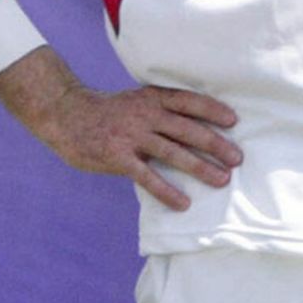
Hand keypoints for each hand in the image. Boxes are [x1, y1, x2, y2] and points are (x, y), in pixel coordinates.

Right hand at [0, 46, 241, 210]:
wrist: (65, 114)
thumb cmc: (105, 111)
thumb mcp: (134, 100)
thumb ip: (159, 110)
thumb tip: (193, 126)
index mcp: (150, 98)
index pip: (188, 101)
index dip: (212, 110)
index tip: (234, 120)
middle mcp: (145, 115)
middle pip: (187, 130)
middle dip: (215, 144)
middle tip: (238, 158)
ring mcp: (131, 136)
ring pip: (173, 153)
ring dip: (200, 167)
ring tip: (221, 180)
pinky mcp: (117, 157)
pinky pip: (147, 177)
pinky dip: (167, 191)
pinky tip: (183, 203)